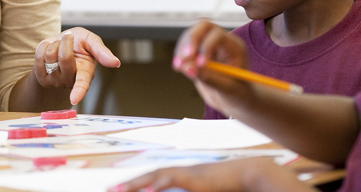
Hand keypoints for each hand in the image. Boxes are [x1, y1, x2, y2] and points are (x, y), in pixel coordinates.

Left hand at [34, 27, 120, 104]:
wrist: (59, 44)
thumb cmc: (79, 44)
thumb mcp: (91, 41)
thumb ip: (102, 52)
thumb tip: (116, 63)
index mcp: (85, 73)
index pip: (82, 84)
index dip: (79, 91)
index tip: (74, 99)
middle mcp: (70, 81)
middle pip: (64, 58)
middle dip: (66, 41)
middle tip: (69, 39)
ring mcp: (55, 81)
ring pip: (49, 55)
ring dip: (54, 44)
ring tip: (60, 47)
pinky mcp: (41, 77)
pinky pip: (38, 55)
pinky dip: (44, 45)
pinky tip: (50, 50)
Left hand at [110, 158, 288, 191]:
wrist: (251, 173)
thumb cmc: (231, 186)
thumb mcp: (204, 191)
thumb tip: (175, 191)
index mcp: (181, 176)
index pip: (152, 179)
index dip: (134, 184)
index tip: (116, 189)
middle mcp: (181, 171)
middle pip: (149, 176)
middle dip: (128, 184)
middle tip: (109, 190)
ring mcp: (188, 173)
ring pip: (156, 177)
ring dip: (137, 183)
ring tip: (119, 190)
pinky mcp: (197, 178)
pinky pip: (174, 179)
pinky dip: (160, 183)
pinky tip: (149, 188)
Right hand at [173, 20, 250, 112]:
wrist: (234, 99)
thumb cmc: (237, 94)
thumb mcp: (228, 89)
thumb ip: (210, 78)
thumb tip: (189, 68)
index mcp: (234, 47)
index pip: (218, 35)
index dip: (206, 46)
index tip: (199, 64)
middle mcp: (221, 41)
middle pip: (203, 26)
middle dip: (191, 40)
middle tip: (185, 56)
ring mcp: (207, 44)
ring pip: (190, 34)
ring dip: (182, 49)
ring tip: (178, 67)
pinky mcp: (197, 51)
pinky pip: (184, 46)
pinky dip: (179, 55)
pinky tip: (178, 67)